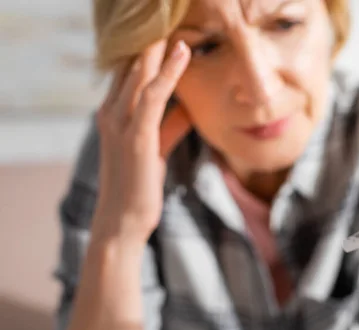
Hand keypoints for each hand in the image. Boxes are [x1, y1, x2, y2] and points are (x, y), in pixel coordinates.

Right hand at [93, 40, 190, 240]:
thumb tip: (187, 110)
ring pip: (141, 75)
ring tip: (175, 25)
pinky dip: (169, 72)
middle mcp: (111, 113)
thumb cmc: (139, 186)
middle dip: (149, 43)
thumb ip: (168, 126)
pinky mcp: (138, 136)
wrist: (123, 220)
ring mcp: (121, 124)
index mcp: (112, 115)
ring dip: (159, 48)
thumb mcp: (155, 149)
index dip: (146, 52)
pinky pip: (155, 95)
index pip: (127, 74)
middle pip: (131, 67)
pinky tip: (182, 53)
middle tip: (167, 19)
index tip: (165, 32)